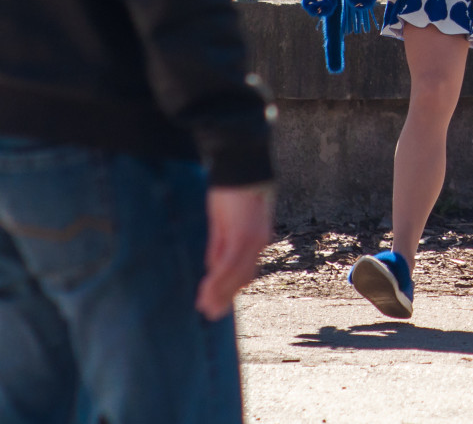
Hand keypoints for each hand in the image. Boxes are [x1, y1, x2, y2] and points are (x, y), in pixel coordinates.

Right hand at [195, 184, 274, 320]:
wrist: (242, 165)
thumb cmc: (233, 188)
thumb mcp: (225, 220)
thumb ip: (220, 243)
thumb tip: (213, 267)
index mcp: (258, 237)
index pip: (246, 270)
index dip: (231, 288)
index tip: (218, 302)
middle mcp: (260, 241)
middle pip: (242, 277)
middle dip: (226, 297)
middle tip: (212, 314)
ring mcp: (253, 240)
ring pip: (236, 275)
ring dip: (220, 294)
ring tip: (206, 309)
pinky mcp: (242, 235)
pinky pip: (228, 265)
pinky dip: (217, 281)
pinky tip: (206, 292)